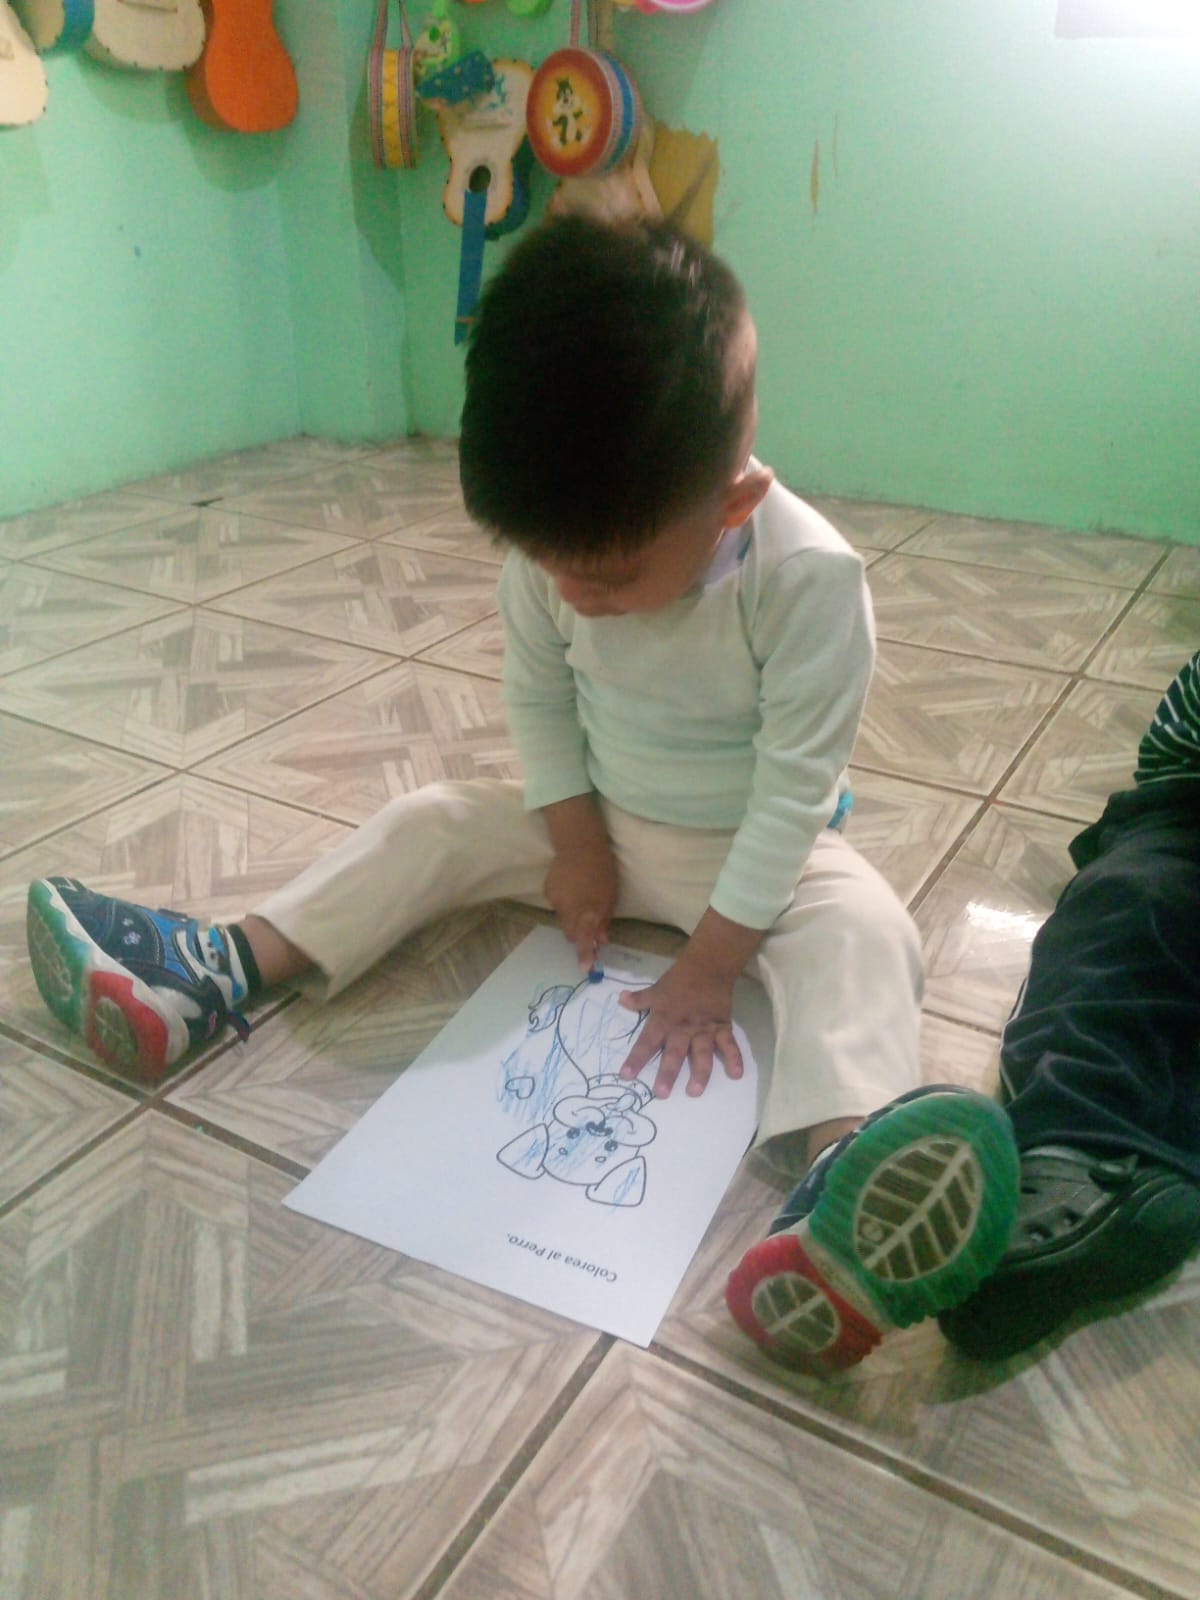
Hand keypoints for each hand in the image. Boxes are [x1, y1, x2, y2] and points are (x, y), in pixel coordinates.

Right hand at [544, 840, 617, 969]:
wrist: (579, 845)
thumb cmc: (602, 870)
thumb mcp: (610, 896)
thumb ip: (603, 920)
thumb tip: (601, 940)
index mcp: (587, 911)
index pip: (584, 939)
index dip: (585, 955)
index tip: (585, 969)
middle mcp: (568, 909)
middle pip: (572, 933)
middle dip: (580, 934)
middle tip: (591, 924)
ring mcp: (555, 901)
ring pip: (564, 919)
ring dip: (573, 915)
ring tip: (582, 896)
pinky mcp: (547, 892)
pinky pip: (557, 905)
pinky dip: (565, 902)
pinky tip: (571, 887)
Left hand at [617, 956, 743, 1098]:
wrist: (709, 966)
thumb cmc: (679, 980)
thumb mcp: (656, 989)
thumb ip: (639, 999)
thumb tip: (620, 999)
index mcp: (663, 1019)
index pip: (647, 1041)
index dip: (636, 1059)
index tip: (626, 1076)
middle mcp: (683, 1027)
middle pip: (674, 1052)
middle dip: (668, 1073)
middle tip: (661, 1093)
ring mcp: (704, 1029)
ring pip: (701, 1053)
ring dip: (699, 1073)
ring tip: (694, 1091)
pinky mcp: (722, 1027)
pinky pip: (729, 1045)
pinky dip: (734, 1058)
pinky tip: (736, 1074)